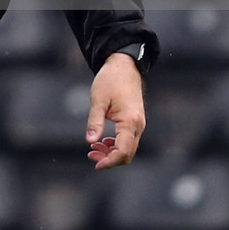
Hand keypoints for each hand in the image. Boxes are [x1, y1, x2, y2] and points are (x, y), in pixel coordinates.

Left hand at [85, 52, 145, 169]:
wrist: (123, 66)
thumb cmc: (110, 80)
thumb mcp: (98, 100)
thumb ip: (94, 121)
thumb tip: (90, 141)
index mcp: (130, 121)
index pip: (123, 151)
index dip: (110, 161)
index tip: (95, 164)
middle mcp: (138, 125)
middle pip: (127, 153)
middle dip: (109, 159)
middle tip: (90, 155)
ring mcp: (138, 124)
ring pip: (128, 148)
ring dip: (112, 152)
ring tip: (93, 148)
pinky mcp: (135, 121)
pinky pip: (128, 140)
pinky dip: (116, 144)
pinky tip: (103, 141)